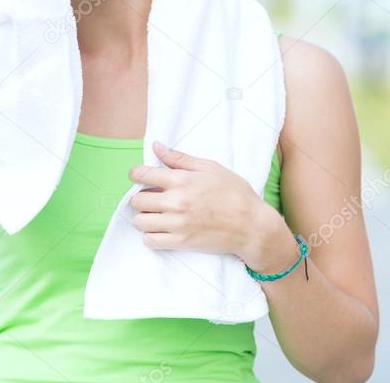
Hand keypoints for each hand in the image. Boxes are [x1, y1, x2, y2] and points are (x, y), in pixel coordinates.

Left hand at [127, 141, 285, 266]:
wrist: (252, 226)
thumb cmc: (235, 193)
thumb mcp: (210, 167)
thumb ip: (180, 158)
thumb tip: (156, 147)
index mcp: (181, 180)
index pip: (142, 175)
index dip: (137, 174)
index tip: (140, 176)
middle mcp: (175, 202)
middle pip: (137, 200)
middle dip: (142, 196)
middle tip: (154, 197)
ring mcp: (177, 224)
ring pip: (140, 221)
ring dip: (145, 217)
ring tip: (157, 214)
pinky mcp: (181, 242)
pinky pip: (150, 240)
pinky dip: (152, 235)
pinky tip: (162, 229)